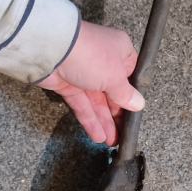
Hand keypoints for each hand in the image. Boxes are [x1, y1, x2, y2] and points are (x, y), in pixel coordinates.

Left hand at [38, 21, 143, 145]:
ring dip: (104, 121)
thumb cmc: (90, 54)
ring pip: (97, 101)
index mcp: (120, 52)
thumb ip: (126, 94)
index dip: (132, 96)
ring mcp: (84, 73)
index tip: (135, 114)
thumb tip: (139, 104)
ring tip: (111, 141)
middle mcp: (103, 61)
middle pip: (113, 92)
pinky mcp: (67, 84)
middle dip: (117, 114)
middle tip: (123, 134)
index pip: (130, 76)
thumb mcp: (116, 77)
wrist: (52, 49)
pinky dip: (89, 120)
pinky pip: (82, 105)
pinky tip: (97, 135)